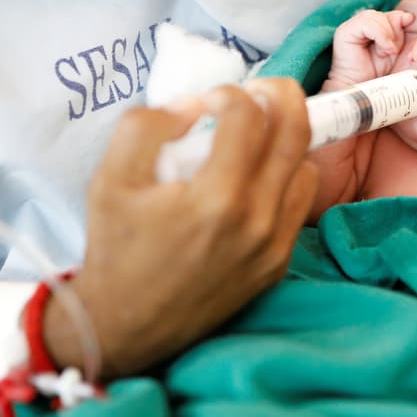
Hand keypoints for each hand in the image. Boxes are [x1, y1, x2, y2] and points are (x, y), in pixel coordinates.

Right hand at [45, 78, 316, 379]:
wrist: (125, 325)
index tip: (210, 100)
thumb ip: (147, 126)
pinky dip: (285, 178)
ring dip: (286, 139)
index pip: (248, 116)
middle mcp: (257, 220)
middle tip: (259, 90)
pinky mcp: (278, 263)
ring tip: (257, 135)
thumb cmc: (116, 248)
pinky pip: (300, 202)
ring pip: (305, 165)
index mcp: (216, 197)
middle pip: (296, 131)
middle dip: (281, 95)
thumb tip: (194, 105)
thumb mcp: (110, 177)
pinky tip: (257, 177)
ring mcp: (274, 245)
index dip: (229, 94)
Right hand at [328, 8, 414, 87]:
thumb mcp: (394, 50)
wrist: (361, 89)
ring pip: (375, 16)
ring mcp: (351, 27)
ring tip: (387, 52)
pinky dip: (380, 35)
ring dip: (387, 34)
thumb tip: (408, 16)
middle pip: (383, 14)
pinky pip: (366, 23)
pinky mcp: (345, 31)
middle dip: (393, 31)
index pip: (389, 14)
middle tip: (392, 51)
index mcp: (372, 27)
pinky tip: (383, 50)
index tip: (398, 46)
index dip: (399, 25)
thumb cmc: (377, 74)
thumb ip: (399, 32)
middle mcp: (360, 24)